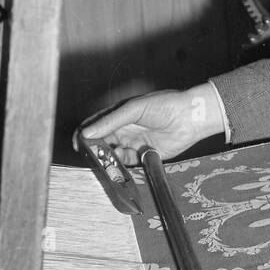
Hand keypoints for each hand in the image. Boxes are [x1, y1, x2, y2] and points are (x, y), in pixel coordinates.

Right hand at [79, 83, 224, 164]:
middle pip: (102, 142)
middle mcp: (124, 129)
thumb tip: (87, 132)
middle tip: (94, 155)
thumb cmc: (164, 105)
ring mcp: (133, 142)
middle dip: (95, 149)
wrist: (189, 117)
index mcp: (119, 115)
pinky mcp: (144, 155)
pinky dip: (122, 164)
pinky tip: (123, 159)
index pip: (95, 125)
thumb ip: (110, 121)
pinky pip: (128, 163)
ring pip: (113, 154)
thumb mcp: (133, 109)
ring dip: (108, 158)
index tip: (79, 144)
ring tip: (112, 157)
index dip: (84, 134)